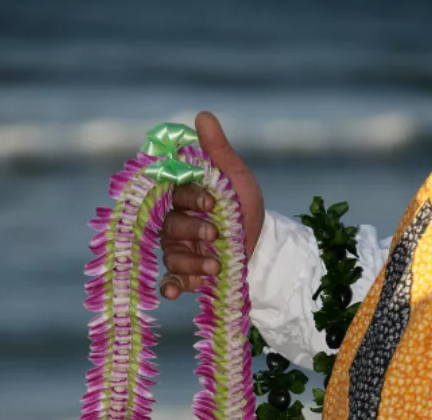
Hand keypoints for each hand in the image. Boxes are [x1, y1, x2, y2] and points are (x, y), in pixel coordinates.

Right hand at [158, 111, 264, 298]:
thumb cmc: (244, 208)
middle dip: (192, 231)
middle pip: (168, 225)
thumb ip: (218, 149)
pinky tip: (172, 293)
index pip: (176, 195)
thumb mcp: (236, 177)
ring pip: (171, 253)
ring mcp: (177, 249)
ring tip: (217, 265)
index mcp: (185, 197)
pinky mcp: (184, 273)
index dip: (192, 199)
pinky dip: (169, 287)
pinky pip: (169, 280)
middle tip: (216, 235)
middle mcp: (174, 223)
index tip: (213, 203)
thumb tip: (202, 114)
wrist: (262, 246)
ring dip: (192, 261)